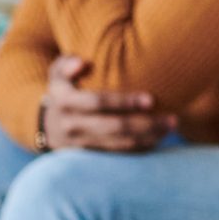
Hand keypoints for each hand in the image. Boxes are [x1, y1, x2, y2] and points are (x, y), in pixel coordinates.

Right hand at [38, 55, 175, 152]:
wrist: (46, 126)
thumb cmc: (63, 89)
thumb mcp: (57, 72)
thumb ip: (67, 63)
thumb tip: (81, 62)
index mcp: (64, 101)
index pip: (98, 102)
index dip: (124, 102)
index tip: (151, 100)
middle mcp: (71, 125)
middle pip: (113, 127)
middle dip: (144, 124)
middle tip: (172, 119)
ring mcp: (80, 144)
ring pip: (118, 144)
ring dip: (147, 138)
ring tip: (170, 128)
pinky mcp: (89, 157)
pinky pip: (118, 155)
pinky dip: (139, 149)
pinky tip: (159, 140)